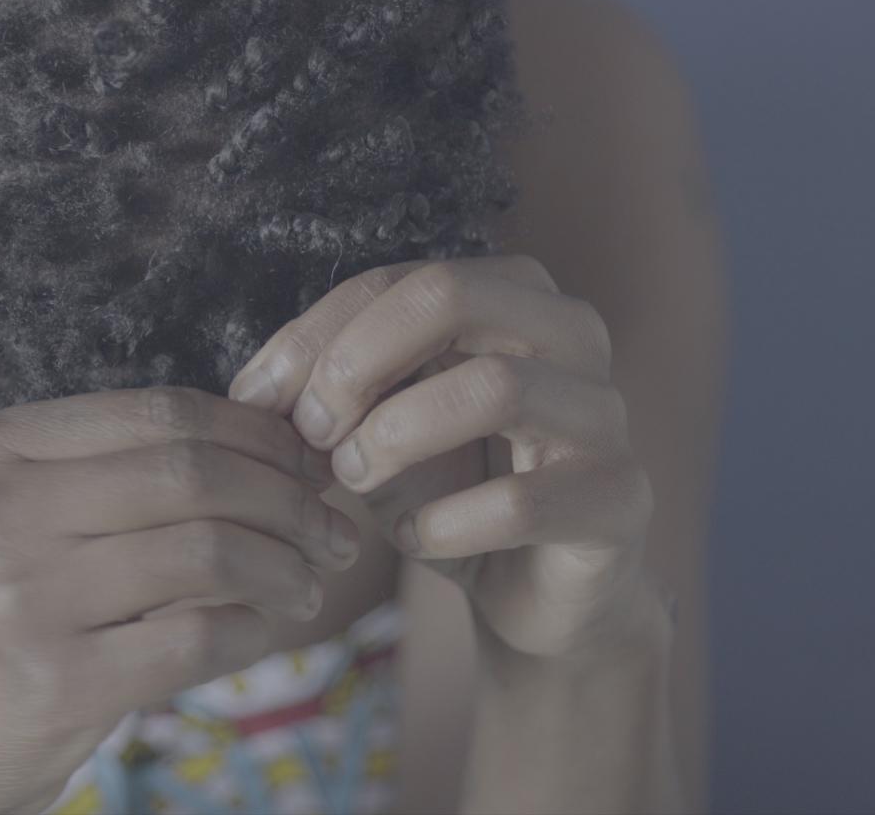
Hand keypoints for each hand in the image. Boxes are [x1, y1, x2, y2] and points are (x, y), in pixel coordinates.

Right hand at [0, 387, 360, 814]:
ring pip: (207, 552)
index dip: (257, 433)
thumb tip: (277, 444)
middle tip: (332, 528)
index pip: (161, 412)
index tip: (308, 464)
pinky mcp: (55, 683)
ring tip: (308, 584)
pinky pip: (198, 638)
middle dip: (289, 498)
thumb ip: (115, 473)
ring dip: (285, 566)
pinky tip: (262, 630)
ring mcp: (20, 598)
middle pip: (193, 473)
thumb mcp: (13, 518)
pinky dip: (254, 630)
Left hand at [227, 256, 665, 663]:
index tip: (255, 399)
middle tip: (310, 430)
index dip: (314, 335)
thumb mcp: (378, 426)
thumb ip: (330, 392)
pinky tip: (414, 541)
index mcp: (513, 294)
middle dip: (357, 360)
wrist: (533, 593)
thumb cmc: (452, 488)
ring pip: (494, 386)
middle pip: (451, 295)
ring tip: (352, 479)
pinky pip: (522, 502)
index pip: (399, 281)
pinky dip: (444, 525)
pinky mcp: (621, 501)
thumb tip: (253, 391)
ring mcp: (607, 414)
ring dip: (396, 436)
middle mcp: (572, 333)